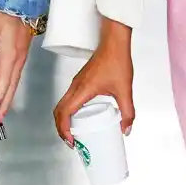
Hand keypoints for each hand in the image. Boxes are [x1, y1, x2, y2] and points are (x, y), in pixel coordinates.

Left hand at [0, 12, 35, 124]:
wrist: (20, 6)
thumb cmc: (5, 15)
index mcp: (10, 55)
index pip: (4, 79)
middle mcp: (17, 60)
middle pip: (11, 87)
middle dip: (5, 104)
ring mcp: (20, 60)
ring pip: (14, 84)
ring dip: (8, 99)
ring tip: (1, 112)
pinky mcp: (20, 58)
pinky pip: (15, 78)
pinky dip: (10, 90)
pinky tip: (5, 94)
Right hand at [54, 23, 134, 143]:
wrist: (114, 42)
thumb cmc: (117, 61)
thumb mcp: (125, 91)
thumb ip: (127, 112)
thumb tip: (126, 129)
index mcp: (82, 90)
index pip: (64, 113)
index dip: (64, 130)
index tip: (71, 142)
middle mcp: (75, 87)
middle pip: (58, 111)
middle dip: (61, 129)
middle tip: (71, 142)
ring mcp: (76, 83)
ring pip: (61, 105)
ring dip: (63, 120)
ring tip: (74, 133)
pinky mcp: (79, 81)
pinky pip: (68, 99)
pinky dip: (68, 111)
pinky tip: (80, 117)